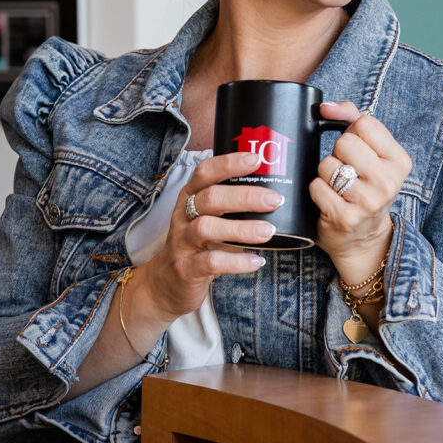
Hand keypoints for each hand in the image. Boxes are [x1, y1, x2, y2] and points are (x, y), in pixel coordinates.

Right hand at [140, 151, 283, 323]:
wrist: (167, 284)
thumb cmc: (198, 243)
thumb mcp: (210, 217)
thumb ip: (233, 205)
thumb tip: (275, 194)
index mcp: (190, 196)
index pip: (205, 172)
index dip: (229, 163)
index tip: (256, 159)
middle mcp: (183, 215)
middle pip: (210, 198)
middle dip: (244, 197)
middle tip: (273, 200)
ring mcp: (182, 242)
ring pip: (206, 228)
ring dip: (241, 229)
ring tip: (268, 231)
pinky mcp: (186, 269)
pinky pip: (211, 262)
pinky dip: (236, 261)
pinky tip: (256, 261)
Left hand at [310, 101, 411, 284]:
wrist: (363, 238)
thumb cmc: (364, 185)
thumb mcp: (370, 152)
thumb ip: (352, 119)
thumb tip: (326, 107)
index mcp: (399, 161)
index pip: (365, 124)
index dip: (352, 132)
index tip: (356, 149)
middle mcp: (388, 182)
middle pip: (344, 142)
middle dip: (338, 153)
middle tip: (346, 170)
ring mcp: (367, 203)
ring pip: (327, 164)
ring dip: (325, 174)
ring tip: (338, 186)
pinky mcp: (345, 218)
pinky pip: (317, 186)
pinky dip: (317, 190)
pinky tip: (329, 201)